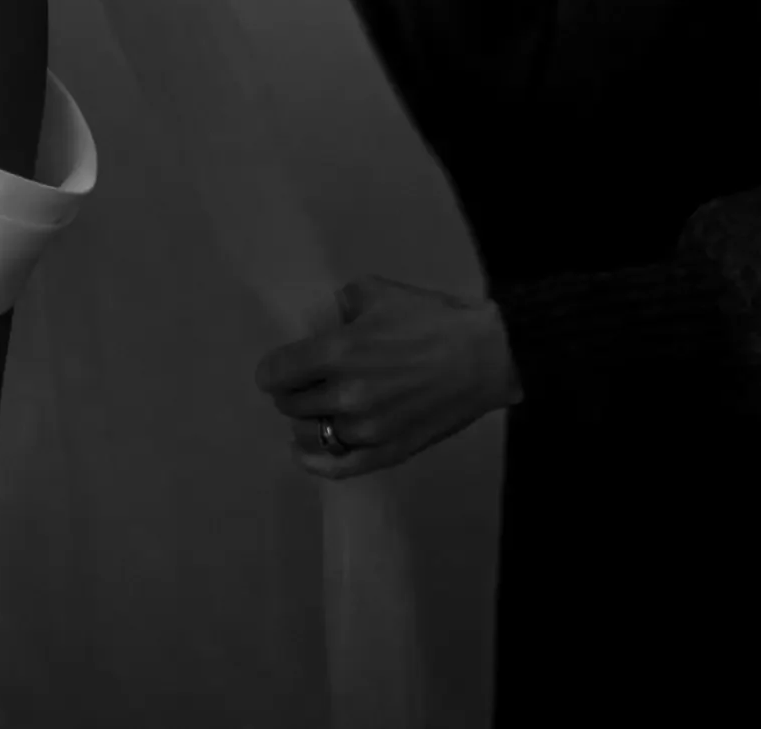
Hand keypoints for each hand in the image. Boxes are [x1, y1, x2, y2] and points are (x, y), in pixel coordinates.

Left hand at [254, 276, 521, 479]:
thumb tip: (328, 321)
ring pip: (308, 435)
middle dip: (291, 391)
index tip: (281, 368)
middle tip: (305, 383)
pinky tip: (303, 452)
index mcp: (339, 352)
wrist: (487, 357)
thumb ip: (343, 304)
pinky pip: (336, 467)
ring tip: (316, 410)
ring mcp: (367, 429)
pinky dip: (313, 462)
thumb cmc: (433, 320)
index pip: (277, 372)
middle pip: (289, 404)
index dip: (274, 370)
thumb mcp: (379, 292)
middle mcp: (346, 395)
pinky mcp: (388, 452)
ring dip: (305, 421)